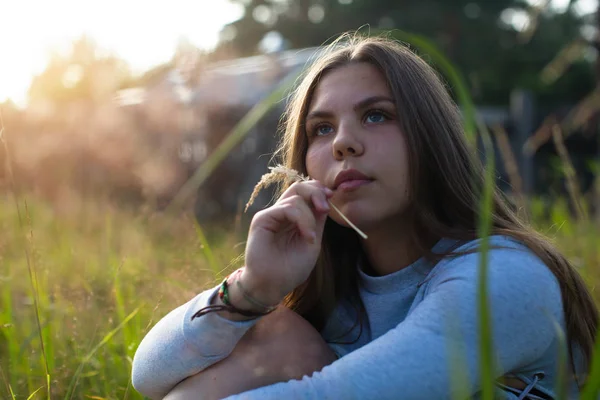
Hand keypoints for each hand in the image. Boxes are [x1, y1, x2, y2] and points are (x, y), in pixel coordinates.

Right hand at [242, 180, 332, 304]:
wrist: (273, 286)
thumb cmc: (291, 268)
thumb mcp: (312, 242)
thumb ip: (317, 221)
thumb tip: (325, 199)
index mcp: (293, 217)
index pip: (305, 192)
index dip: (318, 190)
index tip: (331, 197)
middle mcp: (281, 213)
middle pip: (299, 187)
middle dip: (316, 192)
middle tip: (325, 208)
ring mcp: (271, 215)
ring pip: (295, 196)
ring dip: (310, 216)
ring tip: (311, 237)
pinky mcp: (262, 219)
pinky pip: (286, 208)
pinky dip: (301, 219)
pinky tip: (307, 236)